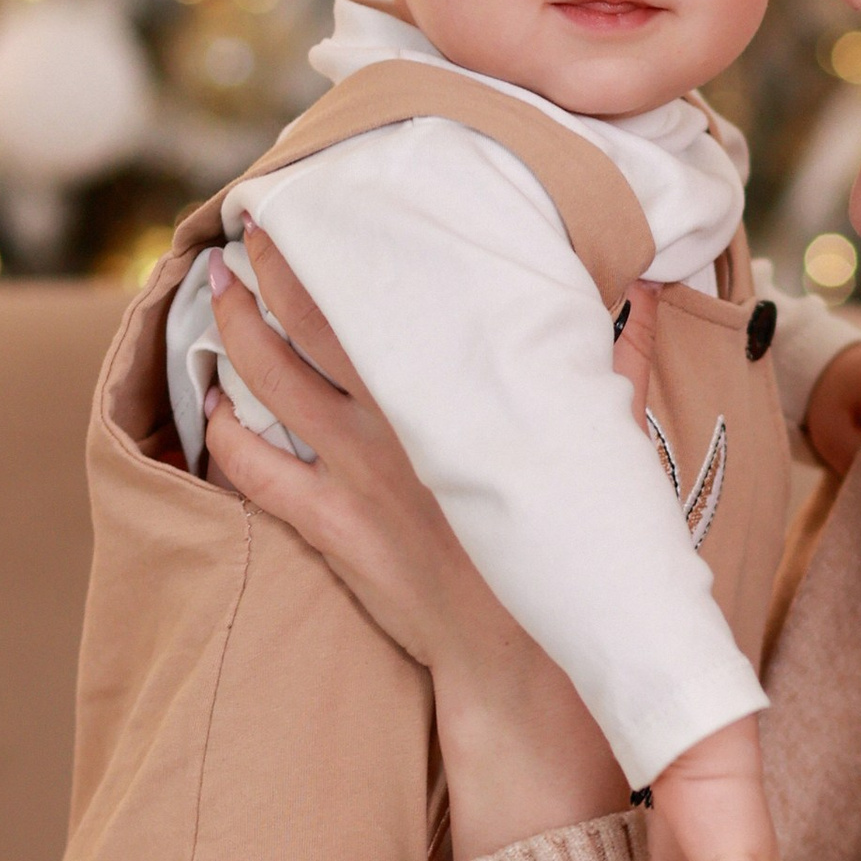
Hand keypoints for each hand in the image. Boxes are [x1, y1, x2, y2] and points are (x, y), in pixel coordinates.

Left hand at [203, 236, 627, 859]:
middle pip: (304, 323)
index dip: (333, 244)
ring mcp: (350, 475)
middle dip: (270, 266)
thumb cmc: (569, 548)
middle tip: (253, 223)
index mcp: (450, 391)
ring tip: (219, 289)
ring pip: (266, 382)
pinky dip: (223, 430)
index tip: (316, 200)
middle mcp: (391, 421)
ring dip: (234, 329)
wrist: (526, 660)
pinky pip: (251, 470)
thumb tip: (645, 296)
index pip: (375, 294)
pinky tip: (215, 401)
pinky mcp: (328, 528)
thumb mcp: (604, 446)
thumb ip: (618, 365)